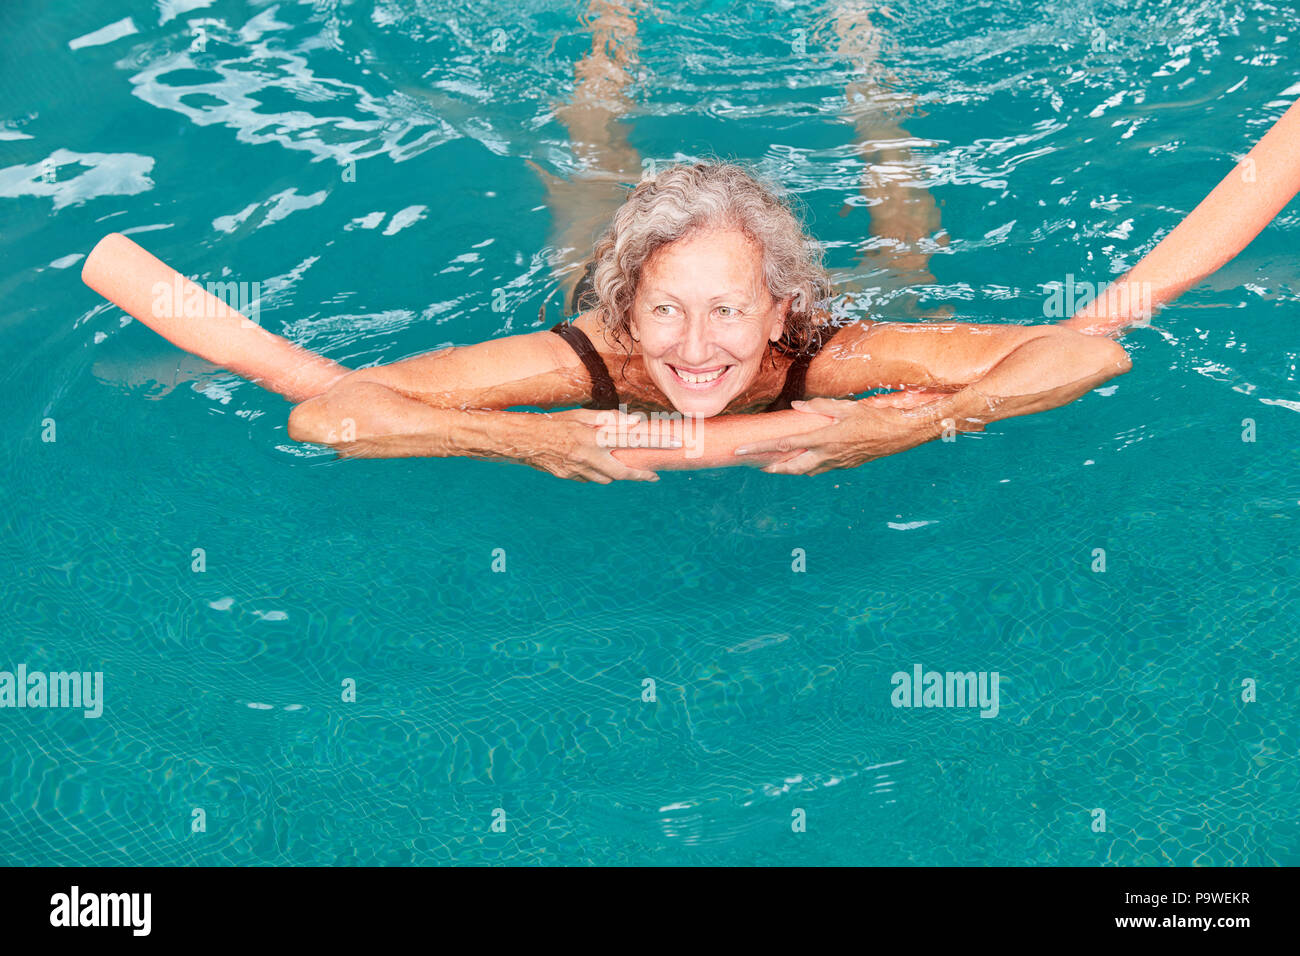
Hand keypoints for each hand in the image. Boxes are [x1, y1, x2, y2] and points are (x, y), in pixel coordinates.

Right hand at [527, 407, 679, 482]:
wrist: (522, 441)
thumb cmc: (553, 422)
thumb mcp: (581, 415)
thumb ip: (608, 420)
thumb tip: (634, 422)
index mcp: (594, 438)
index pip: (633, 440)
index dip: (656, 442)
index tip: (675, 443)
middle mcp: (588, 457)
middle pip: (622, 472)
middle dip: (640, 475)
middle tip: (653, 476)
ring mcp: (578, 471)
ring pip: (606, 478)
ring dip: (616, 473)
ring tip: (623, 466)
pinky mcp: (569, 477)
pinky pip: (589, 478)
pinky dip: (596, 472)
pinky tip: (594, 463)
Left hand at [734, 396, 954, 475]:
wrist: (902, 433)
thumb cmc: (876, 416)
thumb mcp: (846, 406)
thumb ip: (819, 406)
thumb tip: (796, 405)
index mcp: (824, 438)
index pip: (784, 445)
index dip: (760, 448)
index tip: (741, 450)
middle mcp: (828, 455)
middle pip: (791, 467)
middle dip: (772, 468)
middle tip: (757, 465)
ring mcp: (837, 463)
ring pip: (805, 470)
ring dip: (789, 469)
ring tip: (775, 465)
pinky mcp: (846, 465)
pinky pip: (820, 468)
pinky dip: (807, 466)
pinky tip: (803, 461)